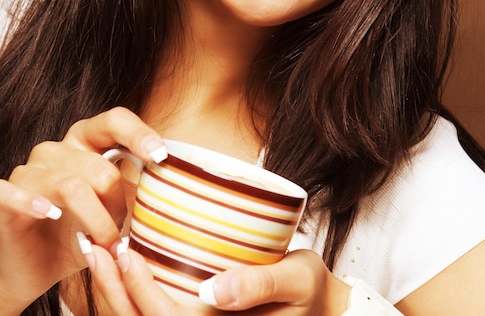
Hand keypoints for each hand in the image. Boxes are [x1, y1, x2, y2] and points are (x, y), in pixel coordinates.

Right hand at [1, 107, 165, 311]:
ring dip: (94, 221)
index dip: (139, 134)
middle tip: (121, 233)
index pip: (115, 120)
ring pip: (71, 185)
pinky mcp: (5, 195)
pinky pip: (16, 191)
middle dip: (118, 205)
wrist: (36, 267)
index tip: (161, 157)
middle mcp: (58, 149)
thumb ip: (136, 193)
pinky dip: (33, 201)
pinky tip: (48, 213)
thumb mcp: (114, 210)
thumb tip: (171, 186)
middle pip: (101, 166)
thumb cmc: (80, 231)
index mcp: (87, 142)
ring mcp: (30, 170)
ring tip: (102, 245)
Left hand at [85, 243, 349, 314]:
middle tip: (93, 245)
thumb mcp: (297, 281)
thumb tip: (216, 290)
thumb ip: (260, 284)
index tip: (123, 251)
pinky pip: (155, 312)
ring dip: (114, 291)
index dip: (139, 292)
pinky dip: (129, 292)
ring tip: (97, 251)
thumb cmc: (311, 292)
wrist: (321, 306)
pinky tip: (121, 263)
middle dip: (112, 289)